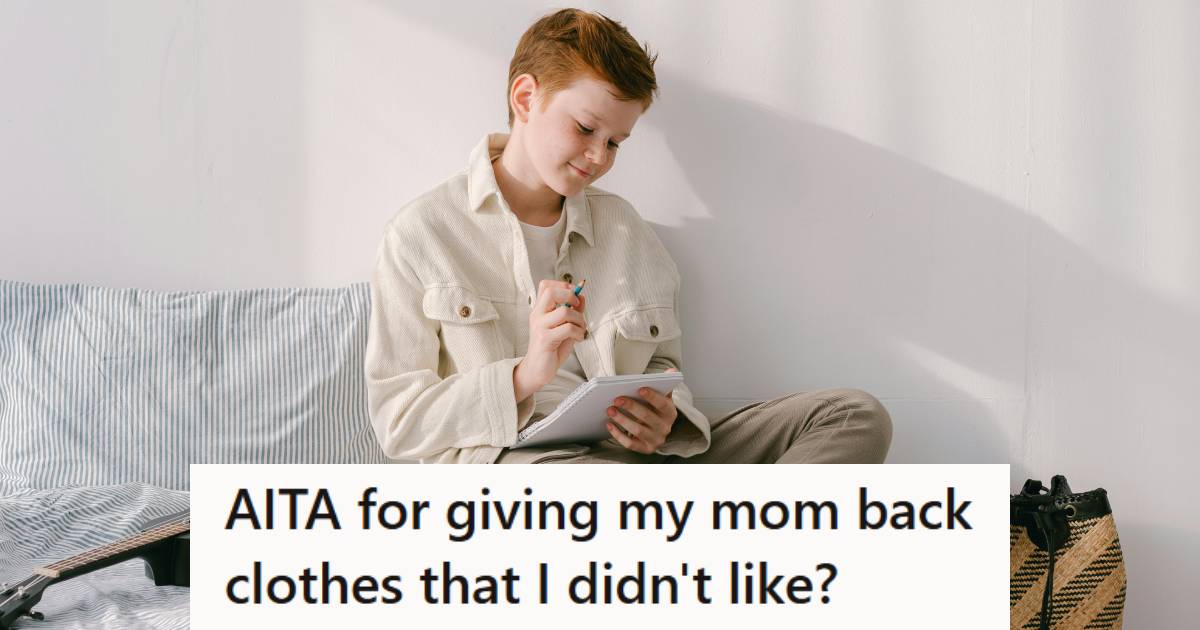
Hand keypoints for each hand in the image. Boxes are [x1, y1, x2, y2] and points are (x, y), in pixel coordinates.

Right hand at [514, 280, 586, 401]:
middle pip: (551, 291)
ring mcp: (540, 326)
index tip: (574, 296)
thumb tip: (582, 296)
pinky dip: (579, 333)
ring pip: (565, 311)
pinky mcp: (545, 339)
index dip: (563, 285)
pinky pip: (568, 328)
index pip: (546, 285)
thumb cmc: (551, 348)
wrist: (537, 370)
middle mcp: (537, 315)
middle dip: (571, 296)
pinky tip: (578, 338)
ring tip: (580, 329)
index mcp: (540, 309)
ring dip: (580, 320)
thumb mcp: (564, 326)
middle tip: (577, 308)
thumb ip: (572, 311)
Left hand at [605, 367, 678, 453]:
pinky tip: (609, 424)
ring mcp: (656, 440)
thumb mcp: (662, 397)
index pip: (663, 404)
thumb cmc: (654, 409)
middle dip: (632, 407)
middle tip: (617, 398)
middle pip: (648, 417)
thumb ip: (664, 384)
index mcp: (670, 413)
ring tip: (610, 410)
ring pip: (638, 431)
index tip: (640, 388)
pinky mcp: (645, 449)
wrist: (656, 430)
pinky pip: (630, 444)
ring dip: (622, 420)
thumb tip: (671, 371)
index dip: (652, 397)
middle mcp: (665, 428)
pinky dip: (618, 435)